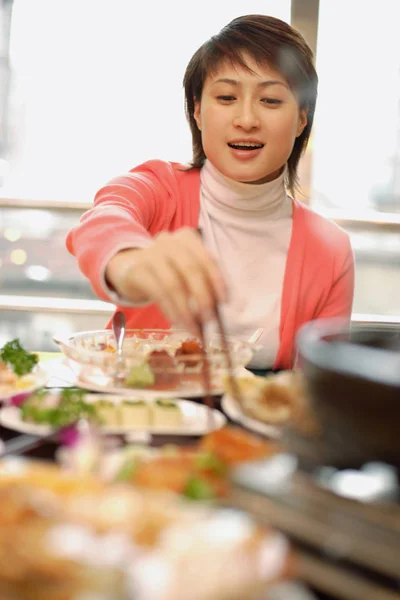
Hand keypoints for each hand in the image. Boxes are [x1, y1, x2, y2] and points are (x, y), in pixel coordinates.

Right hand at [105, 228, 227, 334]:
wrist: (129, 266)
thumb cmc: (167, 269)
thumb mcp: (185, 268)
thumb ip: (202, 280)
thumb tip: (218, 307)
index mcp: (187, 238)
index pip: (206, 257)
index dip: (217, 279)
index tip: (224, 301)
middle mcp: (169, 241)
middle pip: (190, 269)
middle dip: (203, 297)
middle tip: (210, 319)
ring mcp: (151, 254)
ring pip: (173, 284)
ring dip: (186, 310)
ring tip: (194, 328)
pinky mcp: (137, 271)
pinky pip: (158, 294)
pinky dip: (171, 311)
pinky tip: (179, 323)